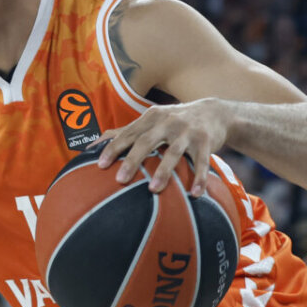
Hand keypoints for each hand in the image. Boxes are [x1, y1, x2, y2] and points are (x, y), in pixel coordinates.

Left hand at [96, 98, 228, 196]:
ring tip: (153, 190)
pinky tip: (195, 194)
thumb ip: (124, 132)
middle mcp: (167, 122)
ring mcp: (187, 131)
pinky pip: (201, 161)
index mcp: (151, 118)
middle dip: (132, 160)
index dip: (114, 148)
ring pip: (173, 152)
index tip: (100, 165)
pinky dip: (199, 178)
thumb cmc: (174, 121)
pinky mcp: (206, 141)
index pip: (128, 133)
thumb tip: (91, 145)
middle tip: (120, 180)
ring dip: (163, 172)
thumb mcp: (151, 121)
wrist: (214, 112)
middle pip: (146, 141)